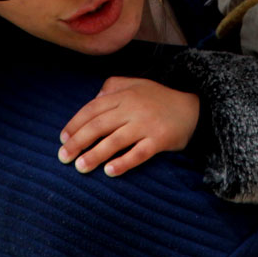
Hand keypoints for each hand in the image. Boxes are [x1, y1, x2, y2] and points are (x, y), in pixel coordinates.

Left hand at [58, 77, 200, 177]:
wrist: (194, 108)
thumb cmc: (159, 98)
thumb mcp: (136, 84)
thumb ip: (113, 87)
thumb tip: (93, 100)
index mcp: (125, 94)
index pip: (93, 109)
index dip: (75, 124)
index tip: (63, 139)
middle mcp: (134, 108)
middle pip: (99, 125)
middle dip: (78, 142)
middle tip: (63, 157)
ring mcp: (147, 124)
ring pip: (115, 140)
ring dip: (95, 155)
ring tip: (80, 167)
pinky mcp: (160, 140)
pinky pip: (139, 153)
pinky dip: (123, 163)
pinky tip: (110, 172)